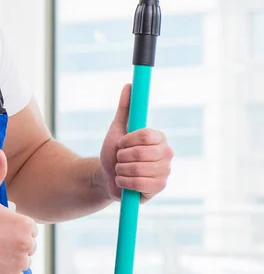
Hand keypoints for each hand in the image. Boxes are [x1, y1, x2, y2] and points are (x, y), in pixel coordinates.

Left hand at [99, 84, 173, 202]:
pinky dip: (125, 182)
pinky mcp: (159, 188)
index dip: (129, 140)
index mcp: (158, 137)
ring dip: (122, 169)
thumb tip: (129, 85)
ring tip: (120, 169)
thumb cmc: (114, 151)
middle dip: (123, 156)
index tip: (120, 143)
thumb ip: (125, 108)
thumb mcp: (117, 128)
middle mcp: (166, 154)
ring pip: (140, 169)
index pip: (147, 135)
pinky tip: (123, 181)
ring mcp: (164, 172)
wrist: (107, 176)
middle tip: (119, 157)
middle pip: (143, 153)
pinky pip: (140, 184)